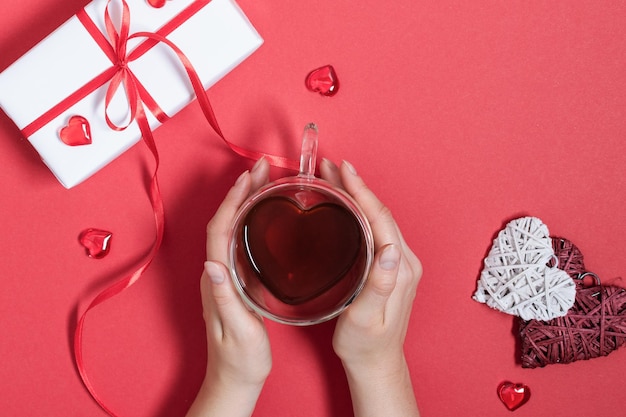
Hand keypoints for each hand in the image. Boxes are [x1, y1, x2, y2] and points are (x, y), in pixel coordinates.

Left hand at [186, 158, 271, 416]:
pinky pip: (239, 240)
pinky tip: (264, 215)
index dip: (233, 200)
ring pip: (231, 228)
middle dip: (240, 190)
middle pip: (225, 221)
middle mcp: (216, 273)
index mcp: (217, 280)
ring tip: (264, 182)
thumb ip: (225, 297)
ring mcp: (224, 276)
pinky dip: (249, 219)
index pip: (220, 230)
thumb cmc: (239, 359)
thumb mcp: (238, 331)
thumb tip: (214, 262)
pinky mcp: (234, 281)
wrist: (234, 379)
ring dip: (244, 201)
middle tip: (262, 168)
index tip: (249, 177)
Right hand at [321, 159, 421, 416]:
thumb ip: (379, 286)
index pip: (380, 219)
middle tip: (331, 166)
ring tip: (334, 178)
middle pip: (379, 213)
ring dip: (358, 195)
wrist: (376, 362)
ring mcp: (400, 263)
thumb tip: (391, 250)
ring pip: (378, 218)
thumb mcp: (366, 320)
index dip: (360, 191)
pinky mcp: (392, 268)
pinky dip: (361, 211)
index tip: (343, 169)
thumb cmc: (365, 345)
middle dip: (356, 186)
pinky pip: (376, 229)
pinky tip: (346, 207)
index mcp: (400, 269)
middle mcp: (404, 261)